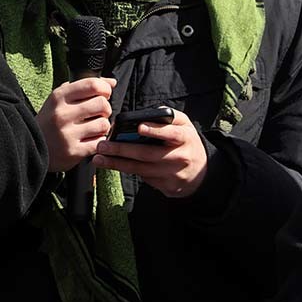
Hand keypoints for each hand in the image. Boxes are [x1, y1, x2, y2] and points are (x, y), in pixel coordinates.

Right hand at [37, 78, 114, 172]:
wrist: (31, 147)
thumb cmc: (50, 121)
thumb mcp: (59, 100)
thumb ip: (84, 88)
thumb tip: (112, 82)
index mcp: (58, 97)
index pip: (92, 85)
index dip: (105, 89)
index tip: (103, 95)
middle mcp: (62, 114)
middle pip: (102, 104)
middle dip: (105, 109)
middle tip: (97, 114)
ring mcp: (67, 134)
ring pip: (104, 124)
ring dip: (102, 127)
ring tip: (92, 128)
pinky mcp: (73, 151)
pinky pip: (100, 142)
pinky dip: (99, 141)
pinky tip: (89, 140)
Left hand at [93, 109, 207, 197]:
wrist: (202, 172)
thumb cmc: (186, 142)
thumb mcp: (184, 126)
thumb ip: (168, 116)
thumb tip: (147, 113)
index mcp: (185, 138)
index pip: (171, 134)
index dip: (156, 131)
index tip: (139, 127)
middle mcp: (180, 157)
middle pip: (149, 154)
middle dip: (123, 150)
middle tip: (103, 145)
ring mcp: (173, 174)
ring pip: (141, 169)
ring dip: (117, 164)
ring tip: (99, 158)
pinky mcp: (167, 187)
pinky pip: (143, 178)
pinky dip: (127, 171)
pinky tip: (112, 166)